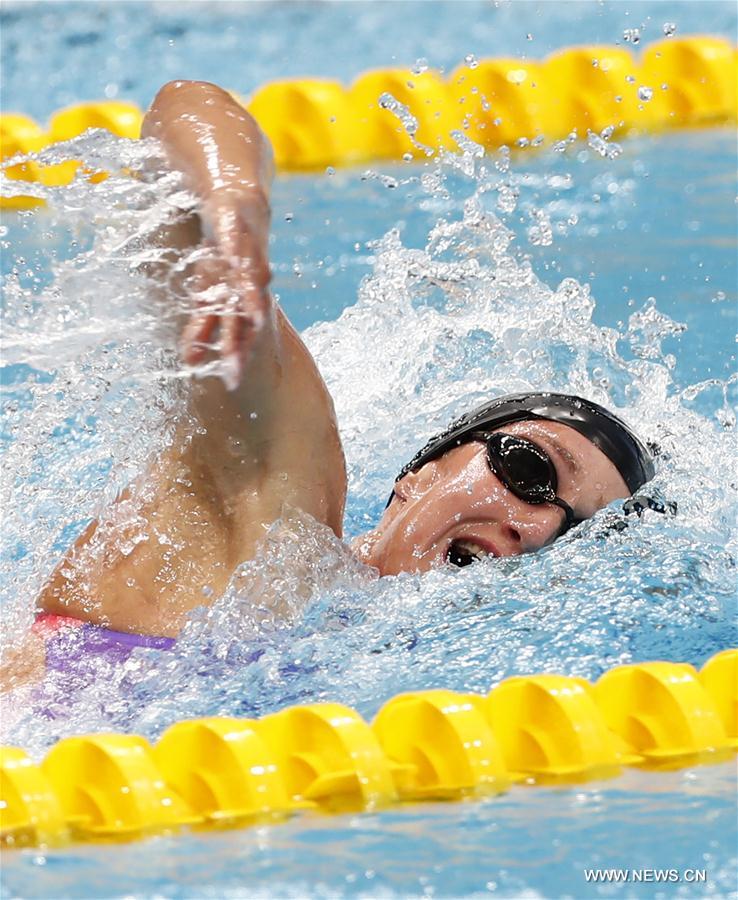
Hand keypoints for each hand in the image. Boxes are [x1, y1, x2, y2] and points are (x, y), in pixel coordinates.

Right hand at [181, 189, 271, 389]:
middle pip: (242, 315)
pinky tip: (233, 258)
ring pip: (247, 280)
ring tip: (255, 320)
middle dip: (239, 340)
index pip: (236, 332)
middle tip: (238, 368)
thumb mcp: (209, 295)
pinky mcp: (234, 225)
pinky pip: (234, 238)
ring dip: (250, 299)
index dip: (234, 355)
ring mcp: (243, 255)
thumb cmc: (225, 257)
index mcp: (236, 299)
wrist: (240, 205)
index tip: (231, 382)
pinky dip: (234, 249)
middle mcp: (243, 282)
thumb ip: (202, 327)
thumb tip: (189, 362)